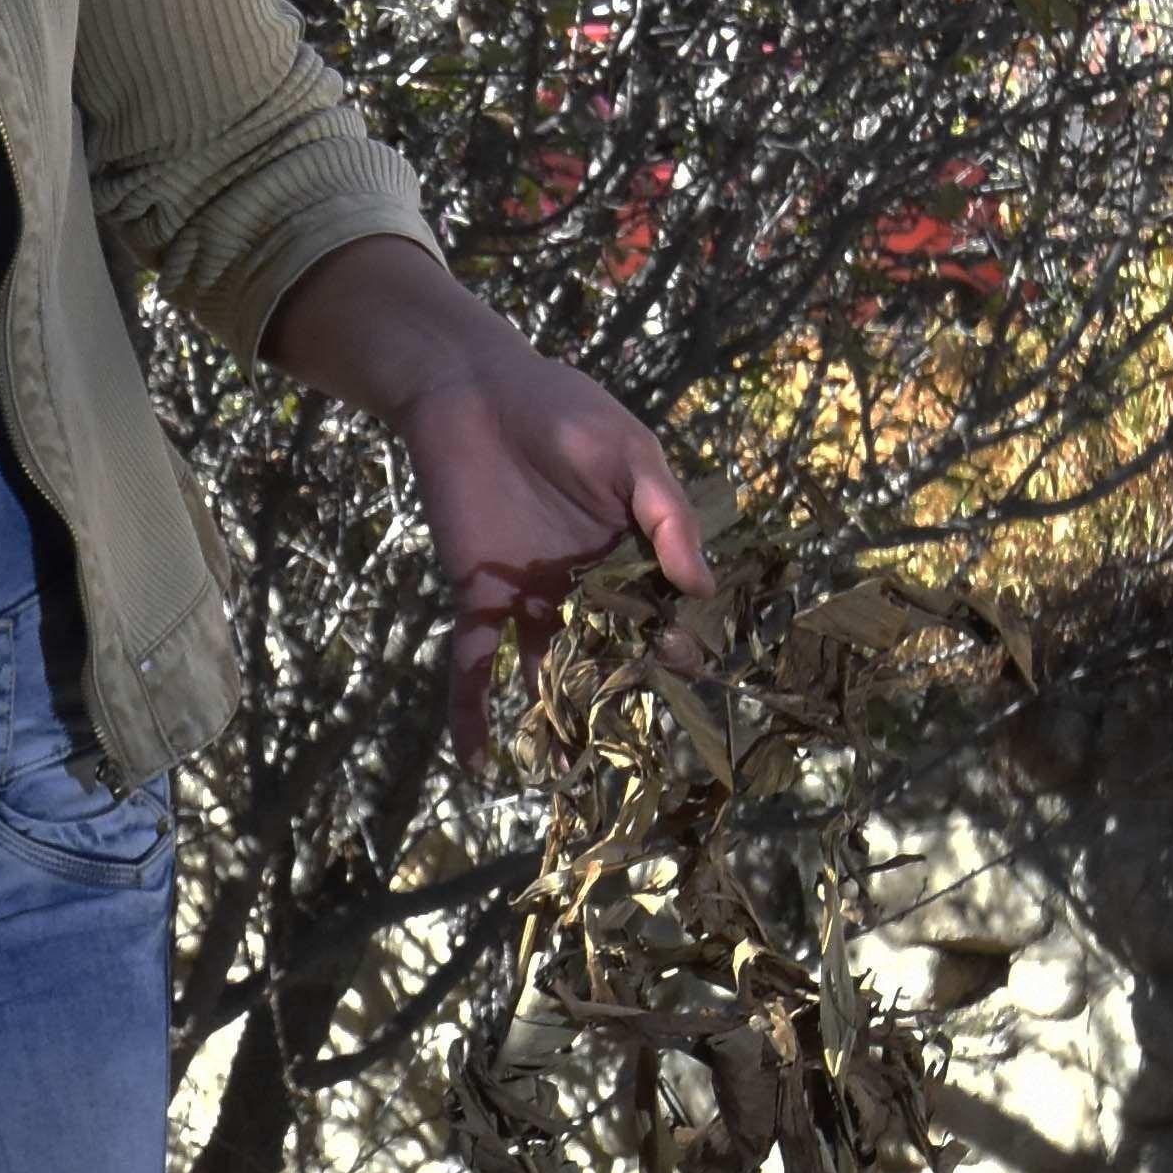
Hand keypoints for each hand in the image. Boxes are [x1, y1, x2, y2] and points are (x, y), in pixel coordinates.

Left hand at [398, 339, 708, 751]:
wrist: (471, 390)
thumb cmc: (561, 409)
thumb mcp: (628, 454)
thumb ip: (664, 515)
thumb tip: (702, 585)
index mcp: (635, 555)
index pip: (665, 614)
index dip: (676, 648)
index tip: (685, 674)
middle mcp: (588, 589)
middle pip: (610, 658)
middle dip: (621, 705)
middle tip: (630, 752)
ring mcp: (533, 600)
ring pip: (548, 676)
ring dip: (554, 726)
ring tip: (565, 782)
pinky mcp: (479, 599)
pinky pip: (474, 663)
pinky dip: (471, 710)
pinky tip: (475, 761)